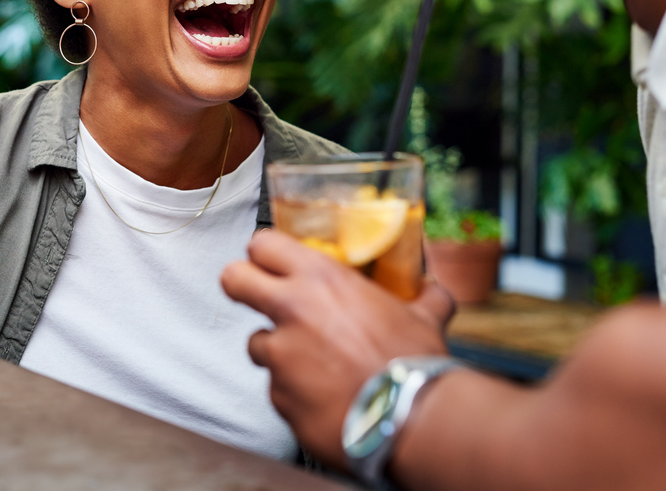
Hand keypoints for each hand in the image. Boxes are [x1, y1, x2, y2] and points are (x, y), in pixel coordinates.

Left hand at [221, 228, 453, 467]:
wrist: (411, 421)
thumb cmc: (415, 366)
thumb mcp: (424, 318)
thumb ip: (423, 297)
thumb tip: (432, 289)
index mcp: (322, 280)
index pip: (263, 244)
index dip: (265, 254)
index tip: (272, 264)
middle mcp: (291, 310)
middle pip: (233, 278)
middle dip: (241, 285)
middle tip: (257, 296)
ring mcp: (280, 355)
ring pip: (255, 342)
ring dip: (277, 351)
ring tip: (312, 364)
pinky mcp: (277, 395)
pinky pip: (276, 387)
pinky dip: (293, 391)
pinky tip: (322, 398)